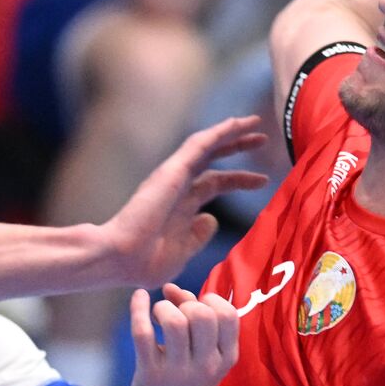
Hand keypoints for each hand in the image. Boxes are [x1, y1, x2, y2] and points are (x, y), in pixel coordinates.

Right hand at [103, 116, 267, 287]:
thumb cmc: (145, 263)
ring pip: (206, 145)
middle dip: (237, 148)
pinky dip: (218, 133)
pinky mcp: (172, 171)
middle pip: (213, 159)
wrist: (120, 258)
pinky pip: (199, 145)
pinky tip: (235, 125)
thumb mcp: (182, 252)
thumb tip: (211, 218)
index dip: (240, 179)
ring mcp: (174, 176)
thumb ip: (198, 235)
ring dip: (230, 132)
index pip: (215, 183)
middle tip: (263, 139)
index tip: (264, 179)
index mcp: (182, 205)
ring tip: (253, 122)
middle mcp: (178, 186)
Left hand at [129, 285, 239, 385]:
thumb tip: (170, 287)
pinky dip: (137, 308)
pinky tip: (138, 297)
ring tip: (158, 312)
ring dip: (163, 307)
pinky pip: (143, 333)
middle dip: (187, 303)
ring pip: (174, 322)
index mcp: (225, 356)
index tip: (197, 305)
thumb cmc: (191, 378)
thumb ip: (194, 317)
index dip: (211, 300)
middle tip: (177, 312)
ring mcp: (177, 371)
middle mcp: (205, 364)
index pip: (228, 315)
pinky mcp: (150, 374)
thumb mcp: (206, 354)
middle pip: (202, 316)